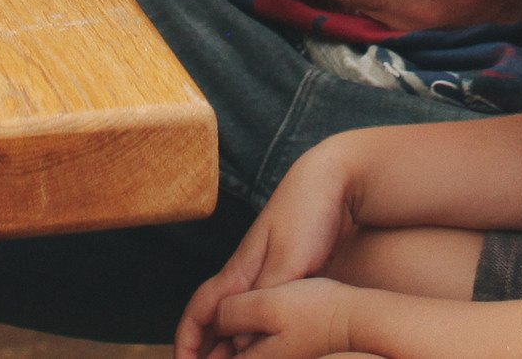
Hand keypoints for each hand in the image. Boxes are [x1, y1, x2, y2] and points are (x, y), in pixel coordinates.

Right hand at [176, 139, 365, 358]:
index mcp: (240, 271)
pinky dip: (259, 337)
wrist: (334, 179)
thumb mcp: (288, 259)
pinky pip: (265, 314)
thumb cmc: (308, 212)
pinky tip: (270, 349)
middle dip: (206, 351)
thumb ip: (267, 299)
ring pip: (242, 320)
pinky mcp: (291, 276)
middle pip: (217, 321)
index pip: (201, 311)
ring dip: (233, 348)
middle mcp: (249, 277)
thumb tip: (243, 341)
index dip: (186, 340)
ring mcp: (269, 276)